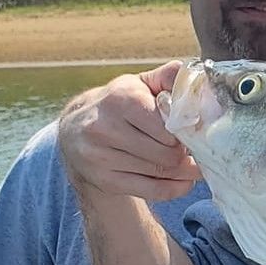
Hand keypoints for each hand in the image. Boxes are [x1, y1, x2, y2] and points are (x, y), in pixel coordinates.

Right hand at [57, 60, 200, 202]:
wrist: (75, 130)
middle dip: (184, 151)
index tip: (191, 129)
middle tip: (190, 147)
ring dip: (182, 169)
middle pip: (167, 152)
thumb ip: (166, 77)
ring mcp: (101, 157)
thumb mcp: (138, 85)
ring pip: (161, 172)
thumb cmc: (117, 104)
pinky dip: (175, 188)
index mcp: (121, 99)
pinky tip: (184, 180)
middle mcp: (106, 128)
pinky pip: (152, 191)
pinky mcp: (104, 180)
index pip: (167, 125)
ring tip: (188, 161)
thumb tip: (190, 73)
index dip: (185, 130)